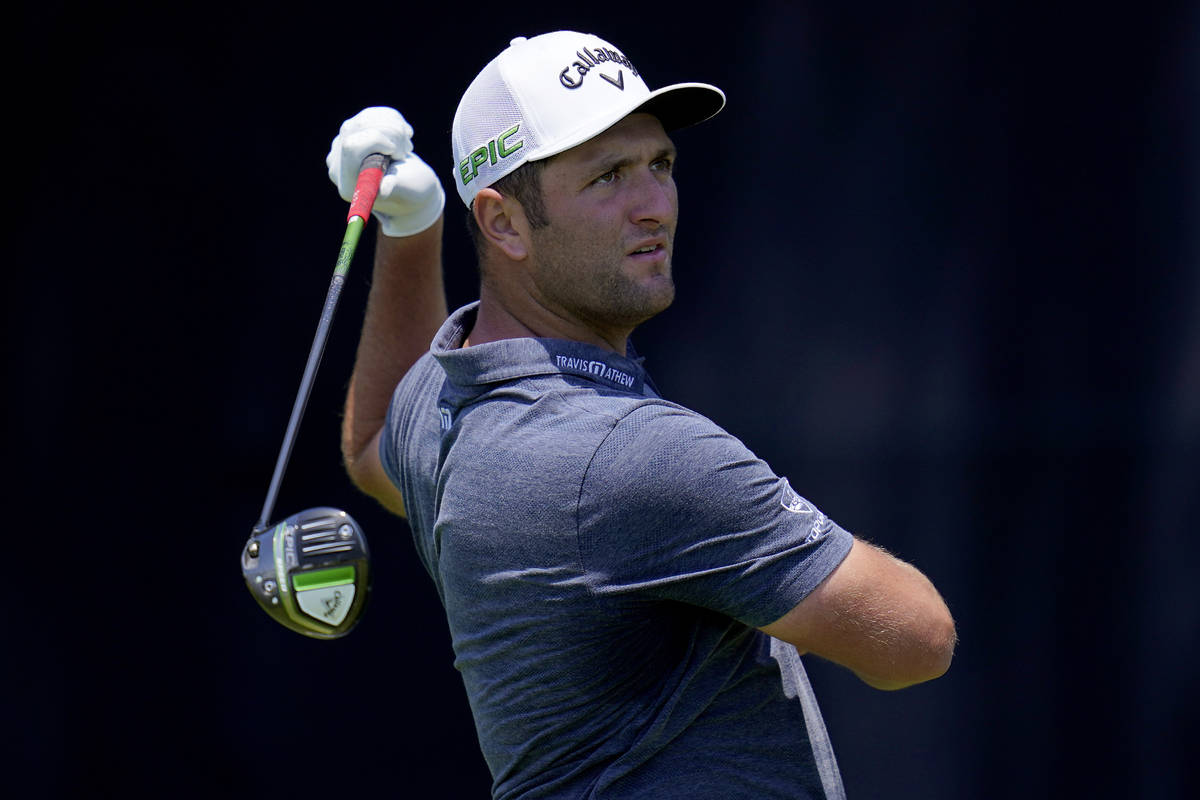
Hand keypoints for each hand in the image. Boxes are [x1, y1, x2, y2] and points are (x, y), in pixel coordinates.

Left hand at [326, 107, 444, 236]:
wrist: (411, 185)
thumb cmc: (412, 191)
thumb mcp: (409, 191)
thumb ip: (395, 187)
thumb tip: (384, 190)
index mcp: (348, 185)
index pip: (351, 146)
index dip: (377, 140)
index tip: (398, 153)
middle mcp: (338, 164)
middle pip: (357, 127)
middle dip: (390, 132)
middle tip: (408, 150)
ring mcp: (342, 145)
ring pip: (365, 118)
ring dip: (395, 126)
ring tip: (407, 147)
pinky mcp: (353, 131)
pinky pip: (370, 114)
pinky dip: (392, 119)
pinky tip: (402, 136)